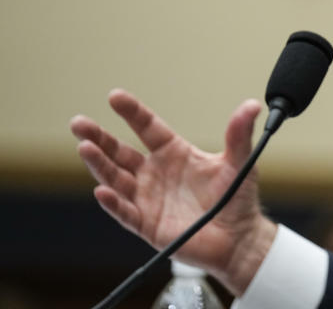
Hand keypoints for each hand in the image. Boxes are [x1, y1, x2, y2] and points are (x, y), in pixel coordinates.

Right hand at [69, 89, 276, 294]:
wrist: (239, 237)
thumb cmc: (237, 197)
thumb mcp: (239, 162)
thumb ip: (239, 134)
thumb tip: (252, 106)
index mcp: (174, 153)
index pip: (148, 127)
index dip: (132, 112)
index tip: (115, 96)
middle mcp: (155, 173)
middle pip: (120, 152)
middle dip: (99, 138)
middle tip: (79, 123)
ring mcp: (148, 198)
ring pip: (116, 179)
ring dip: (99, 165)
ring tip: (84, 147)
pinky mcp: (147, 224)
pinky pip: (125, 212)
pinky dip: (113, 202)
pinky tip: (102, 191)